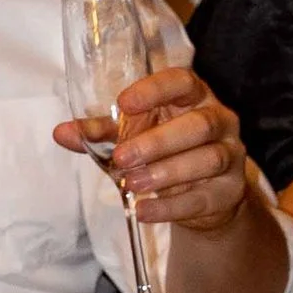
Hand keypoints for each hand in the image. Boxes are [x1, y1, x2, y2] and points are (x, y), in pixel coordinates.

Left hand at [56, 67, 250, 233]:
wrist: (203, 194)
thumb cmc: (165, 151)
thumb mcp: (132, 137)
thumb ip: (101, 133)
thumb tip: (61, 132)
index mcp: (193, 97)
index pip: (183, 81)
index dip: (155, 90)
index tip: (124, 103)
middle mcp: (220, 121)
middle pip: (198, 125)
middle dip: (158, 141)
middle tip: (122, 157)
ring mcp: (231, 156)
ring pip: (207, 159)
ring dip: (166, 173)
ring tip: (131, 184)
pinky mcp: (231, 191)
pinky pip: (204, 197)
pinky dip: (171, 207)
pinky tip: (143, 211)